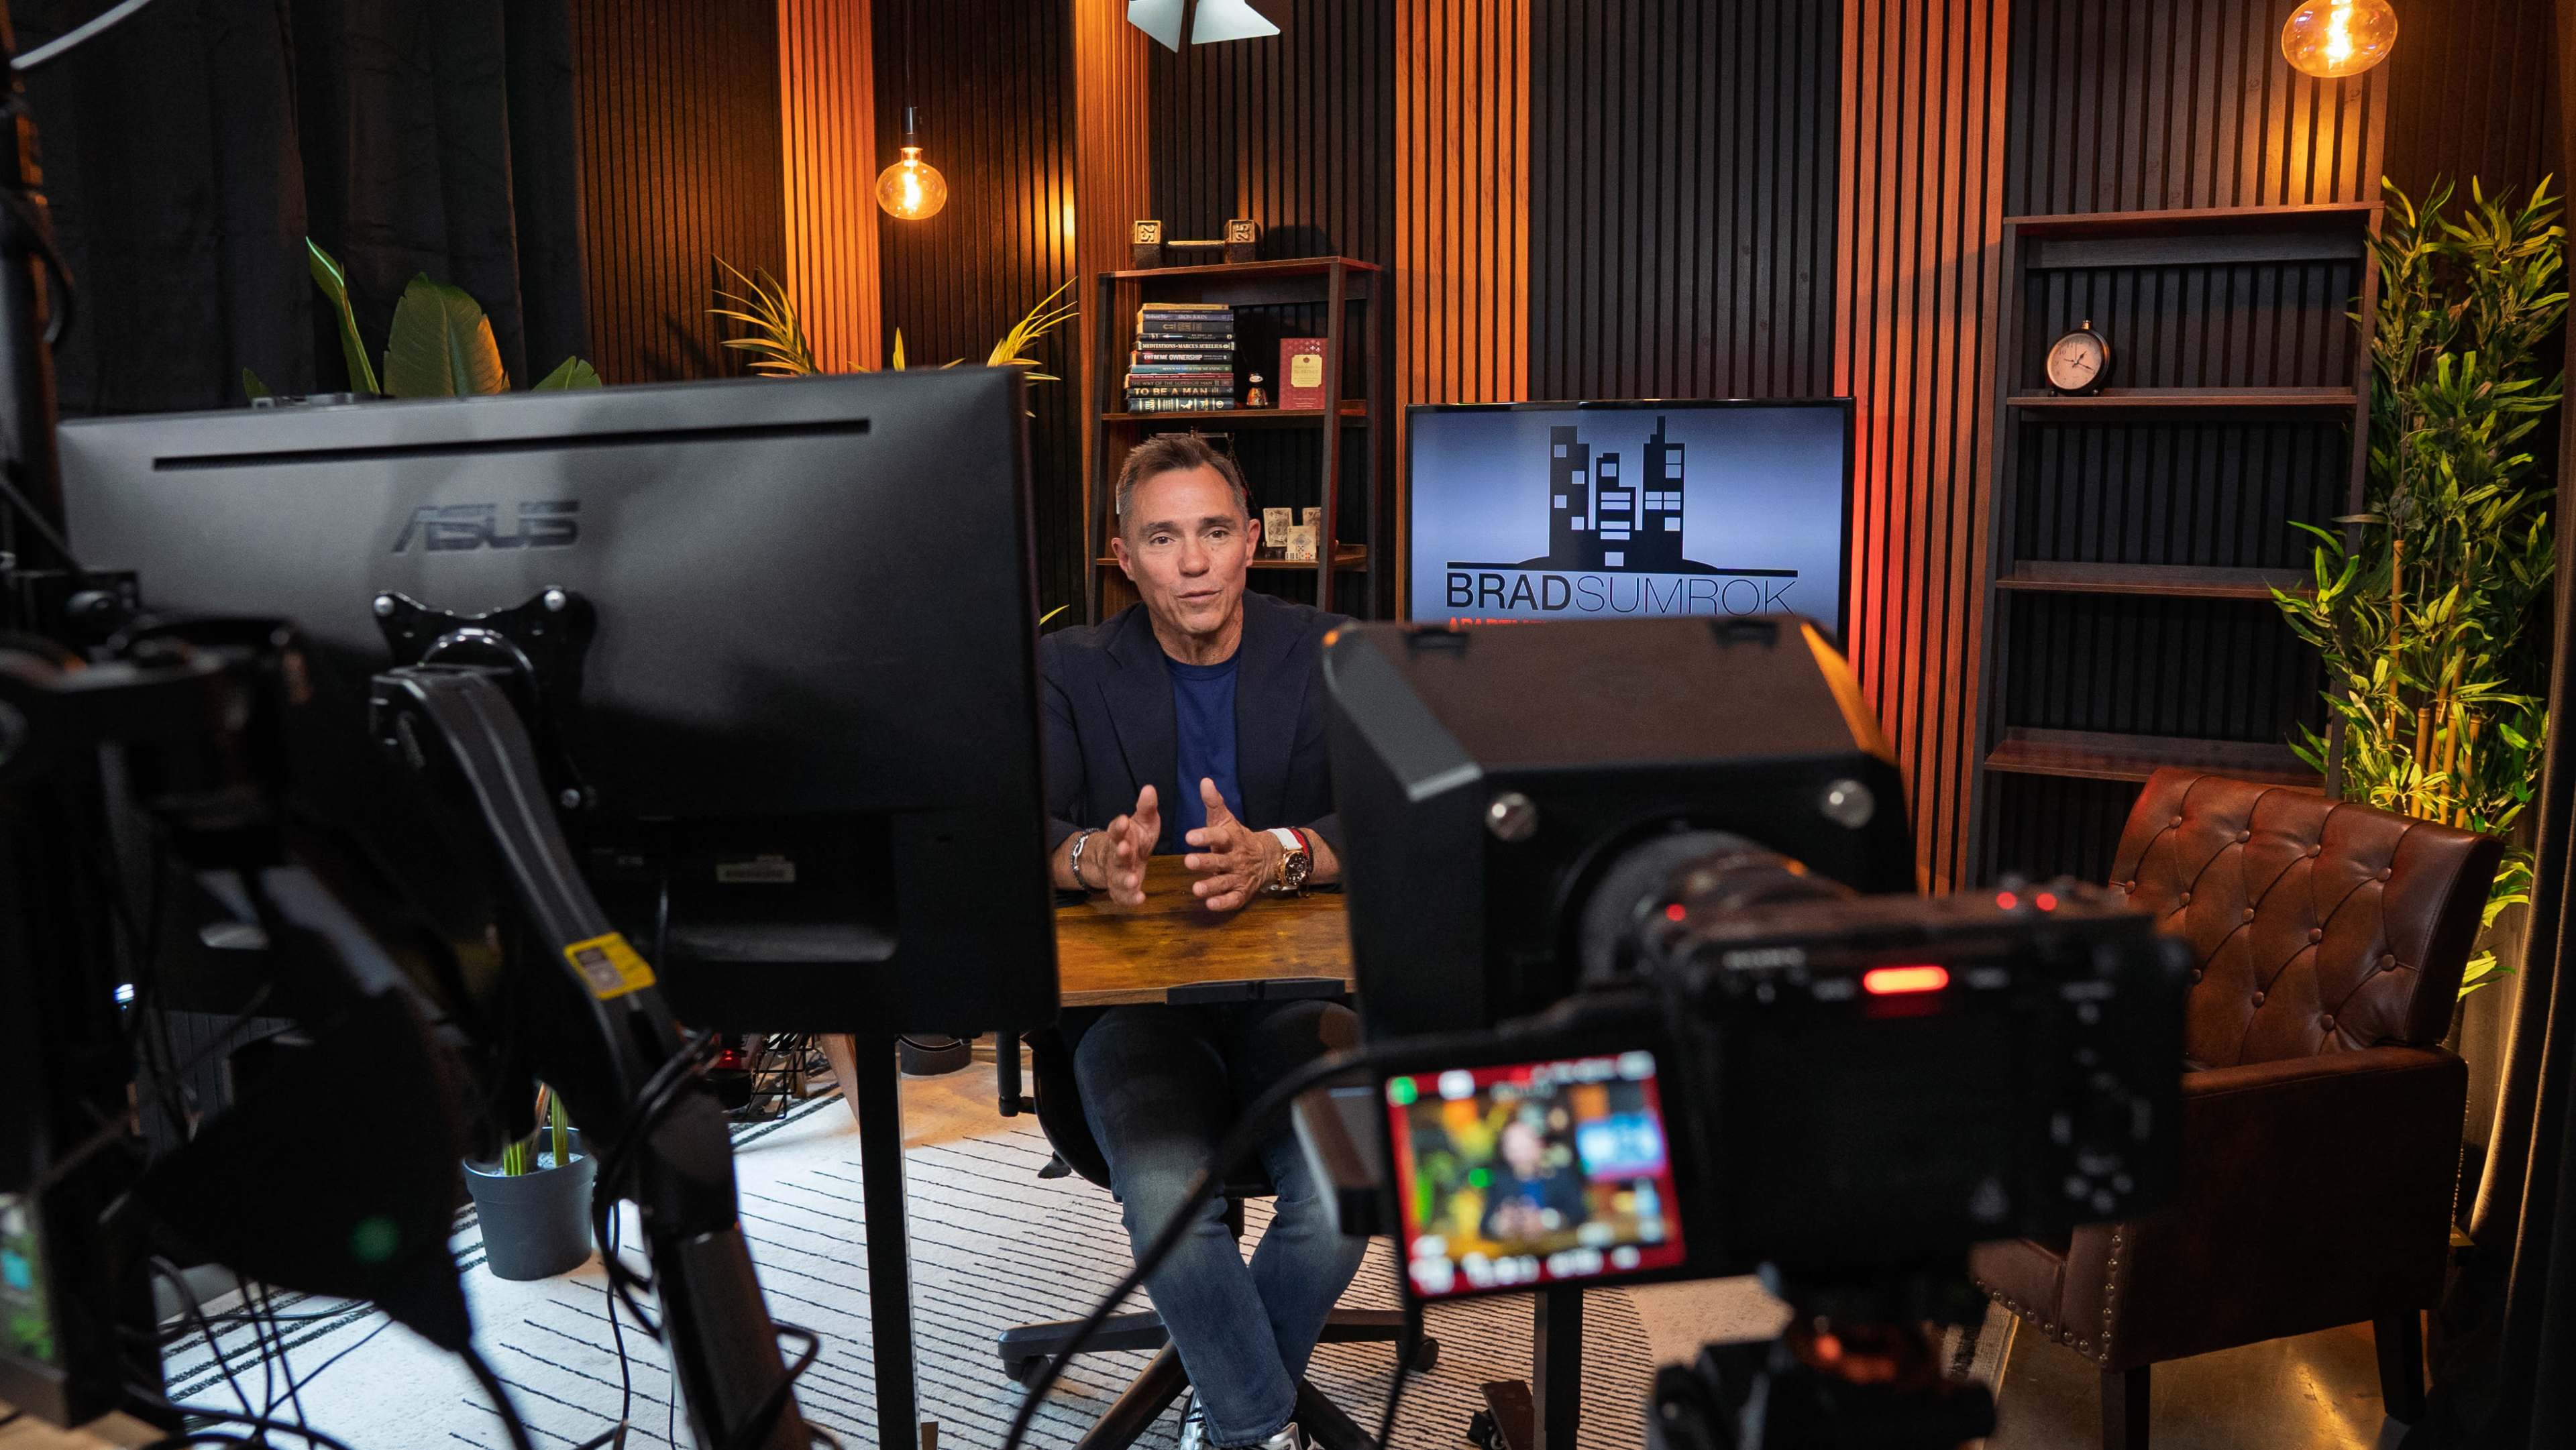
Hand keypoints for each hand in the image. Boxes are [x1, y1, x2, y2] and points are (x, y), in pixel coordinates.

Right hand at [1090, 784, 1159, 905]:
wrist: (1122, 859)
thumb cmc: (1136, 838)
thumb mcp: (1143, 822)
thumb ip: (1146, 808)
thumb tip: (1150, 788)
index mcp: (1121, 837)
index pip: (1116, 830)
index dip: (1119, 826)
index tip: (1123, 821)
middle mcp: (1116, 856)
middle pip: (1116, 854)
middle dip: (1120, 852)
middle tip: (1124, 849)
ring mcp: (1117, 874)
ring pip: (1118, 877)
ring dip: (1124, 878)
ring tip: (1133, 880)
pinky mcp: (1121, 890)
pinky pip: (1124, 896)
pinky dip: (1130, 898)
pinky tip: (1140, 899)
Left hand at [1182, 777, 1280, 912]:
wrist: (1267, 858)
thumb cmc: (1237, 837)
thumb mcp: (1226, 819)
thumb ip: (1214, 802)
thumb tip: (1204, 781)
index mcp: (1231, 839)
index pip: (1219, 836)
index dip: (1205, 836)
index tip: (1189, 837)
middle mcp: (1236, 858)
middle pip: (1220, 861)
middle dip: (1205, 862)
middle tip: (1188, 861)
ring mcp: (1240, 876)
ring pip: (1225, 882)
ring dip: (1211, 886)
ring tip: (1196, 890)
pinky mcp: (1242, 892)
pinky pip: (1234, 899)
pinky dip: (1223, 903)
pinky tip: (1210, 905)